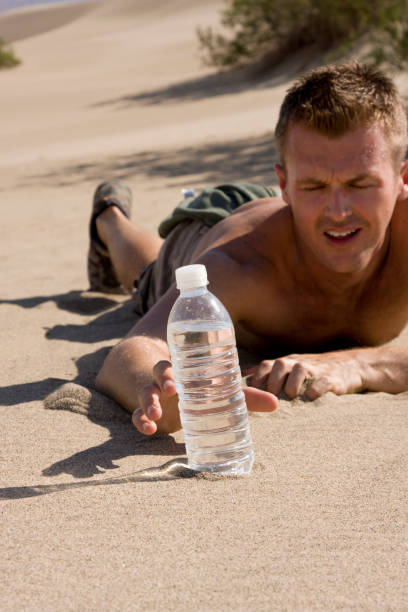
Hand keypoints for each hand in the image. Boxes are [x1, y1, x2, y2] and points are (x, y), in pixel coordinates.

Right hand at [132, 361, 278, 434]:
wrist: (164, 390)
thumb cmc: (197, 388)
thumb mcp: (218, 392)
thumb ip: (245, 397)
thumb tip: (276, 403)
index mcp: (183, 370)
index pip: (177, 364)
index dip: (177, 369)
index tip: (178, 380)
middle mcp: (165, 380)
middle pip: (158, 373)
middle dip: (162, 380)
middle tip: (172, 389)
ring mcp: (153, 395)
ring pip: (144, 393)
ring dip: (147, 402)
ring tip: (155, 415)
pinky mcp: (145, 412)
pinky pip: (136, 415)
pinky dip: (140, 421)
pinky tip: (148, 429)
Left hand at [245, 351, 363, 399]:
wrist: (350, 366)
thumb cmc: (313, 373)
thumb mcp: (290, 370)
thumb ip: (269, 373)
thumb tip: (244, 377)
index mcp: (286, 363)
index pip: (265, 365)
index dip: (257, 379)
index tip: (252, 395)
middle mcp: (298, 363)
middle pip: (279, 364)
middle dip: (272, 382)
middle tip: (271, 398)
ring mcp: (316, 369)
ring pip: (299, 369)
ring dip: (291, 384)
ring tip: (290, 397)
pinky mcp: (333, 379)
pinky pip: (323, 381)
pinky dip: (316, 390)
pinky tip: (311, 399)